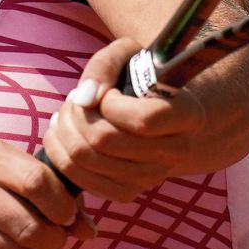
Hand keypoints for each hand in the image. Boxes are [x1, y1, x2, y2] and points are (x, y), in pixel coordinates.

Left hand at [42, 38, 206, 201]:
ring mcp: (153, 177)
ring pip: (87, 160)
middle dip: (77, 115)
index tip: (107, 92)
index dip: (112, 104)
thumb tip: (84, 98)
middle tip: (74, 100)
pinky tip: (64, 135)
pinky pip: (82, 180)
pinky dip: (61, 155)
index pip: (144, 119)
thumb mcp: (127, 55)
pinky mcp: (129, 192)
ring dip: (64, 132)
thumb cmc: (138, 76)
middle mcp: (177, 152)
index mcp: (188, 115)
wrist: (149, 110)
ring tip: (67, 114)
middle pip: (106, 141)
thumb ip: (105, 66)